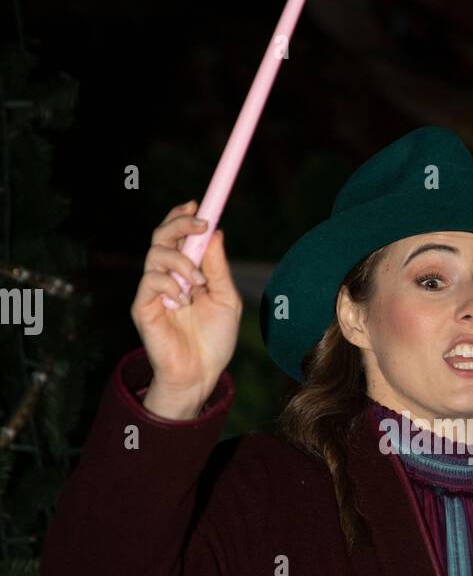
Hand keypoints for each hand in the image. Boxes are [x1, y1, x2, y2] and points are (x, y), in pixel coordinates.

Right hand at [130, 200, 242, 409]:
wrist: (201, 373)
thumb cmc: (214, 339)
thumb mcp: (226, 298)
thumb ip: (218, 267)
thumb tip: (216, 232)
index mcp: (186, 271)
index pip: (178, 236)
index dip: (183, 216)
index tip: (198, 202)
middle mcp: (166, 277)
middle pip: (162, 236)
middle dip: (179, 223)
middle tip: (200, 224)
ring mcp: (152, 291)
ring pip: (156, 254)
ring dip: (181, 261)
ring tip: (197, 283)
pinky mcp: (142, 307)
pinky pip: (150, 281)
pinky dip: (169, 284)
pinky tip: (182, 300)